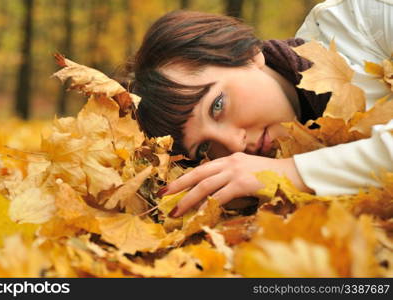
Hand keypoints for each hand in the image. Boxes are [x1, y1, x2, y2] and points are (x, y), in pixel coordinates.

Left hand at [162, 152, 312, 216]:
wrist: (294, 174)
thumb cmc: (273, 176)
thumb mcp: (248, 172)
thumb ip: (231, 179)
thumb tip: (215, 193)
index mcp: (229, 159)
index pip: (201, 169)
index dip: (184, 178)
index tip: (171, 187)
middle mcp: (230, 163)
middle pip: (197, 174)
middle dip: (178, 186)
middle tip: (162, 195)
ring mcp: (236, 172)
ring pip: (205, 185)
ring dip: (188, 199)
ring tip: (176, 211)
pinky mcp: (243, 183)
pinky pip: (220, 196)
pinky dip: (208, 204)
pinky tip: (199, 213)